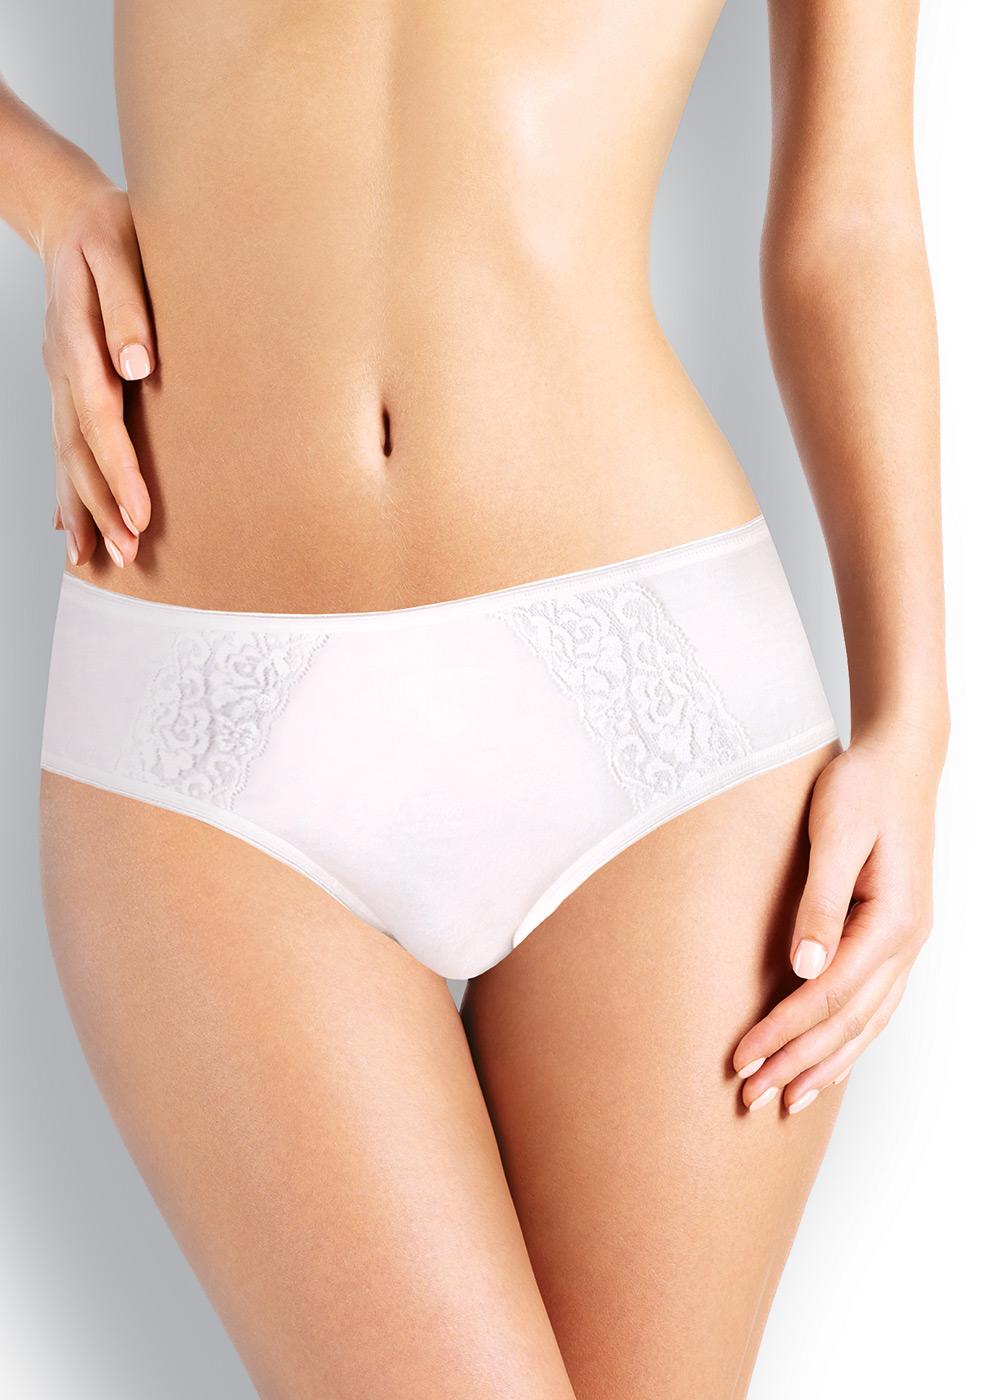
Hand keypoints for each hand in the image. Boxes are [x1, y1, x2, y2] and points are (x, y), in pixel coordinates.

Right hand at [42, 181, 155, 567]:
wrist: (71, 212)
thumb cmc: (111, 230)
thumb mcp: (121, 251)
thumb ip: (128, 307)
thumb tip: (137, 365)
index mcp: (78, 339)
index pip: (99, 419)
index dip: (119, 470)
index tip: (140, 513)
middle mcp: (63, 367)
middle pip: (78, 449)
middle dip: (101, 505)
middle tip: (126, 553)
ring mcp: (59, 379)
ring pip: (66, 454)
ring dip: (83, 508)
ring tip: (99, 556)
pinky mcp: (65, 384)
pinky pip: (62, 445)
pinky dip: (65, 489)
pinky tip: (69, 528)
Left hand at [732, 721, 946, 1112]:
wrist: (900, 759)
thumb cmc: (863, 787)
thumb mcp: (836, 833)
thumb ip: (821, 900)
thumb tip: (804, 969)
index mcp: (894, 921)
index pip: (829, 996)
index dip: (784, 1032)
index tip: (741, 1059)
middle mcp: (906, 943)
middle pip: (848, 1022)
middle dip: (797, 1063)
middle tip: (749, 1099)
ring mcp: (906, 943)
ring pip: (866, 1023)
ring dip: (823, 1064)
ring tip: (784, 1100)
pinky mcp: (893, 937)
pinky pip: (873, 1005)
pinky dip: (848, 1041)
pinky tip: (825, 1063)